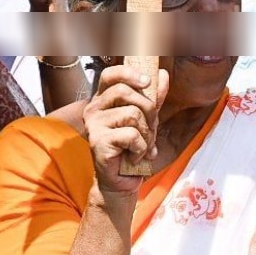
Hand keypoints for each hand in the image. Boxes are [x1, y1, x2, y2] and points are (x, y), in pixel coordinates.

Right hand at [83, 64, 168, 196]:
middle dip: (148, 111)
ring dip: (146, 134)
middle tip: (150, 129)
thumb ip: (152, 97)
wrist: (122, 180)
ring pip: (132, 114)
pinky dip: (140, 148)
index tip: (147, 81)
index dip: (129, 73)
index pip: (110, 75)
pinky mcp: (98, 141)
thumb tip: (162, 74)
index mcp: (103, 99)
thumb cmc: (131, 148)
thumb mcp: (146, 119)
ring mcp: (94, 125)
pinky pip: (131, 135)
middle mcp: (93, 109)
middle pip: (125, 92)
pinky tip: (134, 157)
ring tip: (142, 147)